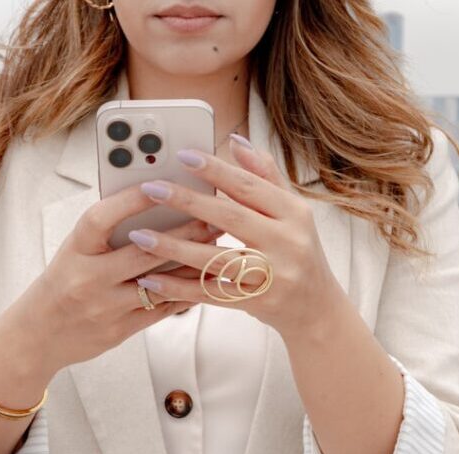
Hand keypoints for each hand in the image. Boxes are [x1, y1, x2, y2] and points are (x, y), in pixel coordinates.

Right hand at [5, 183, 224, 372]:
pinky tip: (206, 278)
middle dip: (184, 233)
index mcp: (75, 250)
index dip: (131, 200)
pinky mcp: (120, 330)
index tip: (161, 184)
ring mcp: (105, 307)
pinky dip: (185, 292)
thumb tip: (156, 200)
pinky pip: (162, 308)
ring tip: (219, 246)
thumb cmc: (64, 280)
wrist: (39, 334)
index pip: (102, 219)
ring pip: (160, 283)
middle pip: (143, 252)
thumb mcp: (76, 249)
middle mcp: (88, 278)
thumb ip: (108, 230)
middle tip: (213, 217)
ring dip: (193, 264)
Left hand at [126, 135, 342, 337]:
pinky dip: (178, 287)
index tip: (182, 156)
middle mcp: (286, 242)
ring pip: (216, 258)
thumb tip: (236, 139)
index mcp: (294, 213)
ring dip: (174, 247)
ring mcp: (272, 276)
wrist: (317, 308)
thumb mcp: (292, 212)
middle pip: (230, 217)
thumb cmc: (298, 251)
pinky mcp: (256, 302)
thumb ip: (265, 176)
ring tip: (140, 236)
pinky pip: (210, 293)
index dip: (216, 169)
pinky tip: (150, 279)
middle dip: (187, 201)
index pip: (250, 186)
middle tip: (150, 188)